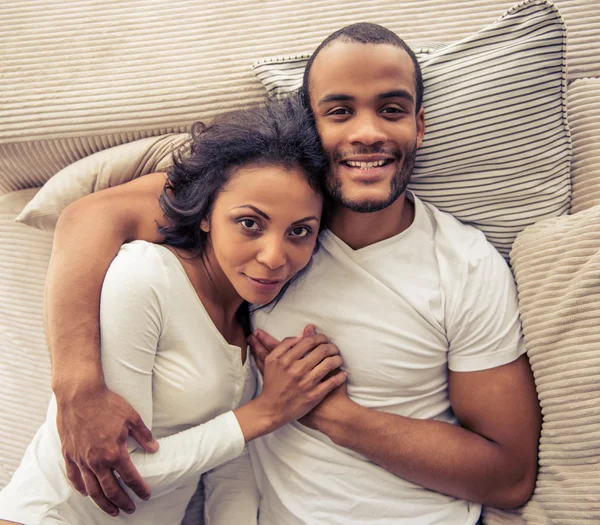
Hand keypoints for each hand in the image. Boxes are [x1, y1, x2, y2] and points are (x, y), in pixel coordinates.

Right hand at [55, 384, 158, 515]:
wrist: (79, 394)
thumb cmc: (107, 403)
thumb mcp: (132, 416)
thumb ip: (143, 435)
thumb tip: (154, 448)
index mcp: (114, 452)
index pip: (130, 477)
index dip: (139, 488)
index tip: (146, 495)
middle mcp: (97, 460)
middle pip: (111, 490)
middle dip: (122, 501)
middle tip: (130, 509)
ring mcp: (81, 459)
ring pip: (92, 489)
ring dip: (103, 502)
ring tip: (112, 510)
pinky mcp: (69, 455)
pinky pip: (74, 478)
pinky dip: (81, 489)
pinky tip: (87, 494)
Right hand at [237, 327, 345, 439]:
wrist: (272, 409)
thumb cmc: (272, 383)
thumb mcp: (271, 361)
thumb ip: (284, 345)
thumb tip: (302, 335)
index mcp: (287, 360)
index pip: (309, 341)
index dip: (320, 337)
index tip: (324, 339)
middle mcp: (297, 370)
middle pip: (322, 350)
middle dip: (331, 346)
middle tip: (333, 348)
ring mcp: (307, 383)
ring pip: (329, 364)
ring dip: (337, 359)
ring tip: (338, 359)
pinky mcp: (314, 396)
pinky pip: (333, 382)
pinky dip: (340, 376)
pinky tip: (342, 374)